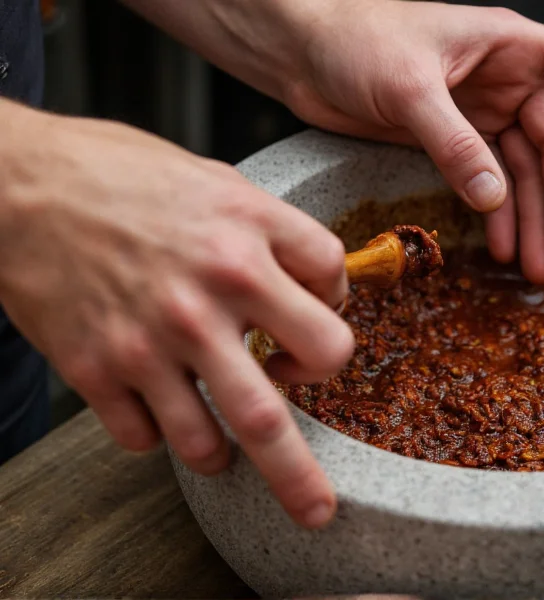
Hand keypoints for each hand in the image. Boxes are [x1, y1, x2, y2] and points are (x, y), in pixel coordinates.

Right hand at [0, 101, 352, 527]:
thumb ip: (269, 233)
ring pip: (216, 442)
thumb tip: (311, 285)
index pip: (336, 285)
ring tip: (225, 447)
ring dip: (226, 454)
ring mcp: (154, 336)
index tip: (315, 313)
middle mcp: (211, 291)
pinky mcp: (96, 367)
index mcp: (247, 232)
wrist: (15, 185)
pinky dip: (158, 435)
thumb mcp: (214, 182)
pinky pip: (146, 440)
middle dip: (313, 459)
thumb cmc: (117, 177)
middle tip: (318, 503)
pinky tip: (156, 407)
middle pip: (305, 380)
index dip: (334, 303)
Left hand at [123, 0, 543, 283]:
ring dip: (530, 218)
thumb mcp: (409, 87)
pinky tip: (500, 247)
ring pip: (522, 172)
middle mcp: (505, 79)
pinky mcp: (451, 139)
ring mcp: (480, 112)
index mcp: (511, 46)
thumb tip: (495, 198)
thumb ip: (455, 141)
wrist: (301, 51)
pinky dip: (496, 215)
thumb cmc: (353, 37)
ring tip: (535, 266)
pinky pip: (487, 182)